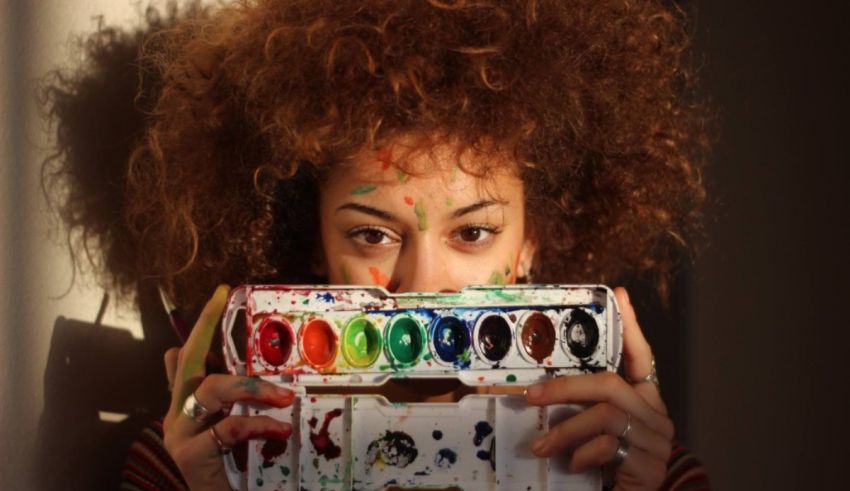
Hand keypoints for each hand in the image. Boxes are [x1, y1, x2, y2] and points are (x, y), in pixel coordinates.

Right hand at [162, 285, 295, 490]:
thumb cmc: (228, 469)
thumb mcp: (225, 426)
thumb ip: (218, 397)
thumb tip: (186, 355)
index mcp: (185, 405)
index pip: (190, 356)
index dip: (203, 323)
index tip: (221, 292)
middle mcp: (175, 415)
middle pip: (191, 362)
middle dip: (208, 328)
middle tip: (228, 300)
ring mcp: (179, 434)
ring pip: (212, 390)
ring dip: (253, 389)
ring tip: (285, 400)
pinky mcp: (190, 454)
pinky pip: (228, 427)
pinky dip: (258, 424)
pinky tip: (279, 430)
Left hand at [525, 287, 673, 490]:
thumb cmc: (604, 467)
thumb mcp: (589, 431)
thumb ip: (578, 408)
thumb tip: (533, 391)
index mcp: (642, 400)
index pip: (641, 357)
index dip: (630, 327)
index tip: (619, 296)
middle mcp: (656, 415)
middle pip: (612, 384)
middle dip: (566, 387)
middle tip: (531, 397)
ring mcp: (656, 440)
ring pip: (607, 415)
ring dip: (566, 429)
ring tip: (541, 446)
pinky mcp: (650, 465)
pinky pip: (610, 446)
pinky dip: (583, 454)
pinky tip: (573, 465)